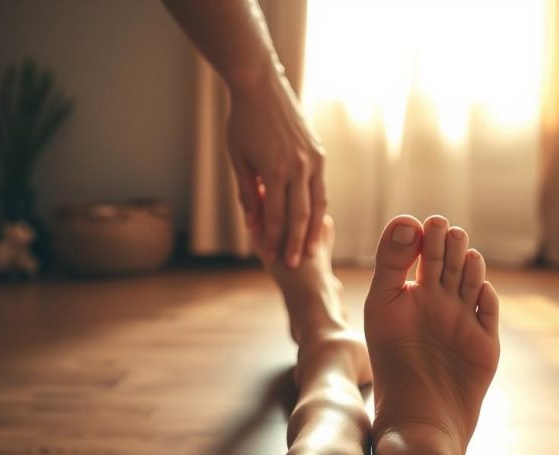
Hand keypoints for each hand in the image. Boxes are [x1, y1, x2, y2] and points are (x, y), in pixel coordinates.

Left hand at [227, 74, 325, 267]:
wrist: (260, 85)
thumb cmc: (242, 121)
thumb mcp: (238, 159)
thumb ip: (247, 193)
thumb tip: (254, 223)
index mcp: (274, 171)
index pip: (274, 216)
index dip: (272, 240)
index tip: (270, 258)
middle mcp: (298, 167)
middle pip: (299, 216)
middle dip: (295, 243)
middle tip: (292, 265)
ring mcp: (312, 160)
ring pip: (317, 204)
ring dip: (312, 230)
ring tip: (309, 250)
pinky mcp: (319, 153)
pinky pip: (321, 187)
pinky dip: (318, 207)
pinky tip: (314, 220)